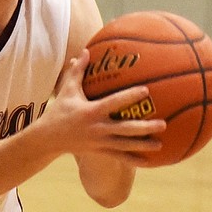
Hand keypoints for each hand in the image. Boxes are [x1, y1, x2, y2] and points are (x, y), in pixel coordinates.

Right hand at [48, 49, 166, 159]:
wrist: (47, 140)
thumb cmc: (59, 111)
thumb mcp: (67, 91)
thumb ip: (77, 71)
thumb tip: (85, 51)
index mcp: (91, 111)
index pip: (114, 102)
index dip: (130, 96)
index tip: (146, 90)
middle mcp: (98, 128)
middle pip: (125, 129)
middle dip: (144, 127)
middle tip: (163, 124)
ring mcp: (99, 142)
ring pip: (124, 145)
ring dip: (142, 145)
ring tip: (160, 144)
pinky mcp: (99, 152)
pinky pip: (119, 158)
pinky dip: (134, 160)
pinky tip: (149, 161)